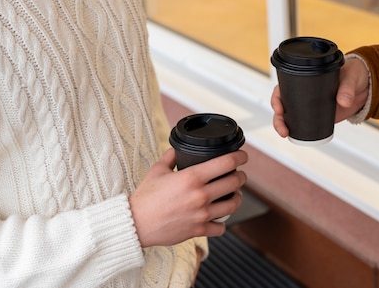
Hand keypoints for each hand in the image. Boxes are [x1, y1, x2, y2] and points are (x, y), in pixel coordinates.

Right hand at [129, 148, 247, 247]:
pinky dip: (222, 223)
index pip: (226, 163)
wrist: (135, 223)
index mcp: (192, 177)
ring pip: (233, 205)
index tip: (243, 156)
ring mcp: (201, 214)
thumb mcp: (157, 170)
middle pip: (234, 182)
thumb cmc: (145, 197)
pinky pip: (220, 228)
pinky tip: (219, 218)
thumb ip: (170, 157)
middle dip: (241, 176)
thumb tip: (177, 148)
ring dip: (237, 197)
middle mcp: (200, 195)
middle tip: (239, 174)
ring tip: (234, 194)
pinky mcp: (198, 230)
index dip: (240, 157)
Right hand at [271, 57, 369, 137]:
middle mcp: (305, 91)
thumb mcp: (351, 77)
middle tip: (283, 129)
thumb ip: (347, 88)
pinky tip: (293, 137)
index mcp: (307, 77)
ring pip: (290, 115)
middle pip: (283, 104)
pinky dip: (297, 130)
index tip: (279, 108)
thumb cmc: (355, 74)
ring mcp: (310, 104)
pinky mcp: (319, 115)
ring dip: (283, 125)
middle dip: (278, 117)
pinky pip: (303, 123)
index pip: (284, 86)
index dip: (277, 97)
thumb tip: (344, 102)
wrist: (365, 86)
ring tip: (285, 134)